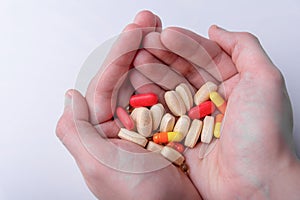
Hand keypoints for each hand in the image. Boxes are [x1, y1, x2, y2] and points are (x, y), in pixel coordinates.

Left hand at [56, 11, 200, 199]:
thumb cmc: (141, 198)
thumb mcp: (100, 166)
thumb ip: (76, 132)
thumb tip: (70, 96)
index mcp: (102, 131)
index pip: (106, 84)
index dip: (120, 55)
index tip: (134, 31)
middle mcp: (123, 125)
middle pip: (129, 78)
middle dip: (138, 46)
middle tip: (150, 21)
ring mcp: (148, 124)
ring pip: (150, 83)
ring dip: (156, 56)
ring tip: (164, 32)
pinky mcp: (169, 127)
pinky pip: (169, 97)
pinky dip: (174, 77)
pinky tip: (178, 60)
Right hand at [141, 25, 299, 198]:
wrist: (254, 185)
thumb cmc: (263, 135)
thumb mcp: (265, 80)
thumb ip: (244, 47)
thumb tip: (217, 30)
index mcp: (235, 85)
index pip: (205, 56)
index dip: (184, 43)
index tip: (164, 34)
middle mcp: (215, 101)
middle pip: (184, 72)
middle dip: (164, 57)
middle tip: (144, 46)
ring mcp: (197, 119)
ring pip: (171, 91)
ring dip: (153, 76)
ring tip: (136, 63)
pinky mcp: (183, 137)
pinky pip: (164, 115)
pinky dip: (150, 102)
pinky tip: (138, 90)